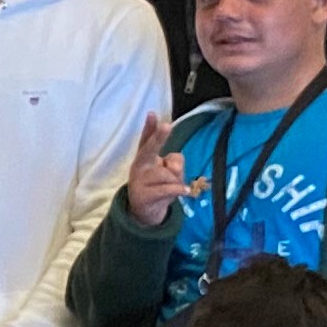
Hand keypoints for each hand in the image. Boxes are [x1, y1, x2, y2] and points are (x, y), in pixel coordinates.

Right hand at [124, 113, 187, 231]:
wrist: (144, 213)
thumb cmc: (158, 185)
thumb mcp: (167, 171)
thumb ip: (173, 163)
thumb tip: (175, 168)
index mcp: (144, 157)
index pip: (146, 139)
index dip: (149, 127)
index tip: (152, 113)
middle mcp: (139, 166)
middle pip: (150, 149)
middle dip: (158, 138)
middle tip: (166, 125)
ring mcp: (140, 181)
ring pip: (170, 174)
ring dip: (177, 182)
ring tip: (169, 189)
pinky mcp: (144, 195)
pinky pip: (169, 188)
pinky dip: (180, 190)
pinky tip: (187, 191)